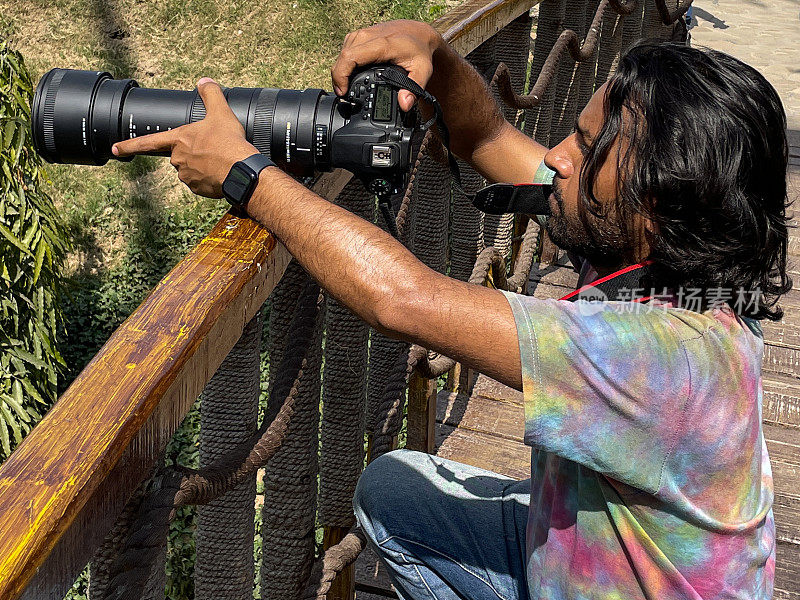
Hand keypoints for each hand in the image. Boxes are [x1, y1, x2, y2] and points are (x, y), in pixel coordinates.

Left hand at [112, 78, 258, 197]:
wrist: (241, 170)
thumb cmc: (228, 142)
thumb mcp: (221, 112)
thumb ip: (211, 94)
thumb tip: (204, 81)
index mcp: (179, 139)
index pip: (148, 142)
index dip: (129, 145)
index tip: (115, 149)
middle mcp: (178, 159)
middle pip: (180, 155)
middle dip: (194, 152)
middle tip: (213, 149)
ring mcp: (187, 176)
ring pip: (191, 169)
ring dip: (203, 165)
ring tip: (220, 160)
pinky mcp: (198, 189)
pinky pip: (201, 183)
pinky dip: (210, 178)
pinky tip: (221, 172)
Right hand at [331, 20, 443, 111]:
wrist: (419, 32)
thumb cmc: (419, 50)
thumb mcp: (422, 70)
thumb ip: (414, 88)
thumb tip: (404, 104)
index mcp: (380, 45)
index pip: (350, 58)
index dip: (341, 76)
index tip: (343, 92)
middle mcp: (367, 36)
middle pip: (342, 58)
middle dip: (339, 78)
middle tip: (345, 95)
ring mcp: (362, 34)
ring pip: (341, 53)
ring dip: (341, 71)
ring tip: (347, 87)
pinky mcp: (360, 35)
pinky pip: (345, 50)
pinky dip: (345, 64)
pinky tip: (350, 74)